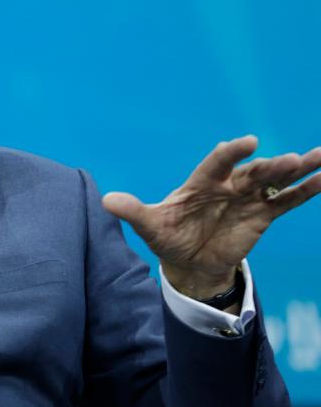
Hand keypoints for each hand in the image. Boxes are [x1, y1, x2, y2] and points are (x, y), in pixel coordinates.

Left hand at [102, 136, 320, 297]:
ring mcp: (248, 198)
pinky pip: (287, 200)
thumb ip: (133, 212)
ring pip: (274, 181)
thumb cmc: (168, 237)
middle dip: (271, 165)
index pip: (217, 163)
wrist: (188, 263)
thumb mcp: (149, 226)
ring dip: (296, 170)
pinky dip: (306, 190)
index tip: (246, 143)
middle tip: (292, 158)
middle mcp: (228, 185)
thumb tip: (106, 201)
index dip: (231, 153)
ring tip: (319, 157)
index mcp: (201, 182)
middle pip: (252, 171)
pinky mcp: (263, 215)